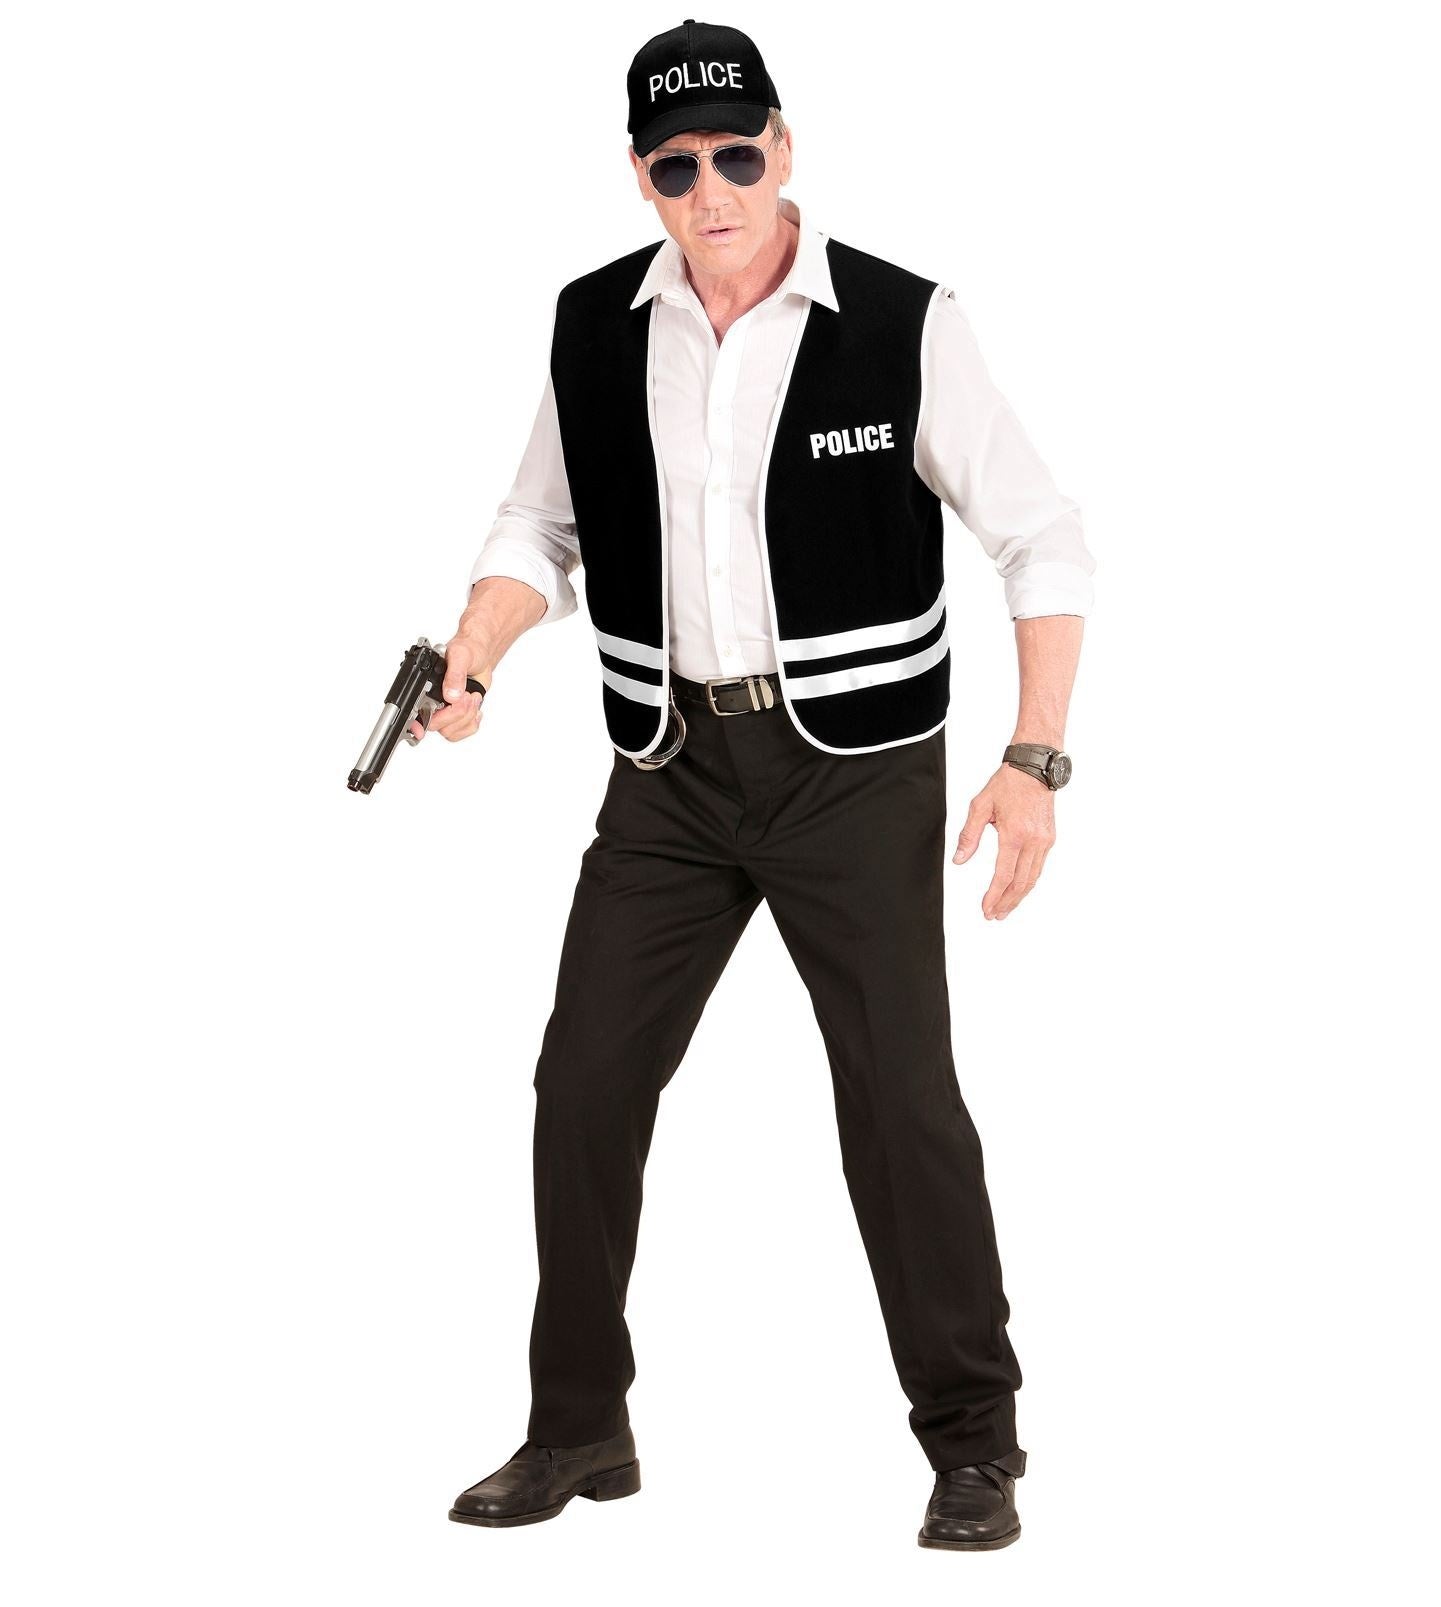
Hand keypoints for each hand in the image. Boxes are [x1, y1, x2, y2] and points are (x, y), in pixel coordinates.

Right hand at [408, 633, 490, 741]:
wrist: (482, 654)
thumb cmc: (467, 649)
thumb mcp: (460, 655)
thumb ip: (455, 675)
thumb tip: (451, 695)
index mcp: (424, 685)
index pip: (414, 711)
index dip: (416, 724)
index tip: (420, 731)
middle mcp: (432, 701)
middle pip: (436, 725)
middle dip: (455, 714)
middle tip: (466, 696)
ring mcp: (445, 711)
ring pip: (450, 732)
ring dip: (466, 717)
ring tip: (472, 697)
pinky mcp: (459, 716)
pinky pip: (462, 731)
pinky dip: (472, 723)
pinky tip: (474, 707)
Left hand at [952, 763, 1056, 919]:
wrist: (1034, 768)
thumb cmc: (1006, 783)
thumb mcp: (980, 806)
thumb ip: (969, 835)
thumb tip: (959, 860)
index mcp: (1015, 834)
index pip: (1004, 875)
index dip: (994, 896)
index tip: (986, 909)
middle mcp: (1034, 841)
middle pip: (1021, 883)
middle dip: (1006, 903)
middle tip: (994, 916)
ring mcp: (1045, 841)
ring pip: (1033, 878)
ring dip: (1018, 897)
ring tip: (1005, 910)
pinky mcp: (1049, 838)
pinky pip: (1039, 867)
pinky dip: (1028, 882)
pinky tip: (1018, 890)